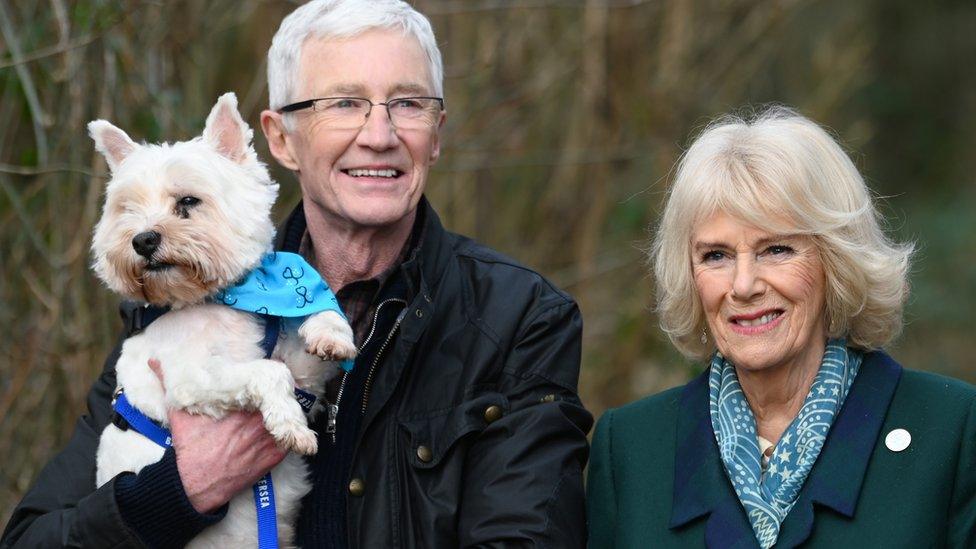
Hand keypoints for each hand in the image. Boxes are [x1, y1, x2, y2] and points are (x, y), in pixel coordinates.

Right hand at [148, 359, 287, 513]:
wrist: (195, 485)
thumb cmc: (190, 448)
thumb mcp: (180, 413)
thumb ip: (169, 382)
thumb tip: (154, 361)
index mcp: (241, 406)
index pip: (266, 384)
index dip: (270, 378)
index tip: (270, 374)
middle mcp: (259, 421)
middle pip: (281, 399)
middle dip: (279, 394)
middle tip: (278, 389)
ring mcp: (269, 440)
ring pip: (288, 418)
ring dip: (286, 413)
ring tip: (283, 409)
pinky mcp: (275, 457)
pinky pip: (291, 440)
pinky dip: (288, 434)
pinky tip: (283, 430)